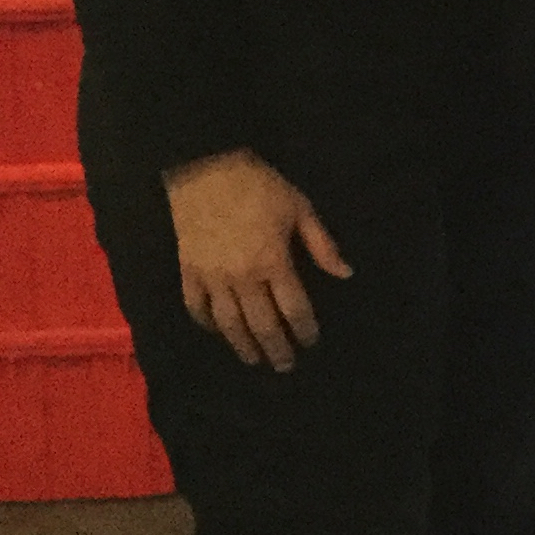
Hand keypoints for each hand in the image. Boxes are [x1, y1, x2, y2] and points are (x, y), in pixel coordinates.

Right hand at [164, 150, 351, 372]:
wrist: (206, 169)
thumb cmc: (259, 186)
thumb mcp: (300, 208)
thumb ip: (322, 245)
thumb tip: (345, 274)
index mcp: (274, 262)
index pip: (294, 308)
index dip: (304, 330)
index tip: (311, 342)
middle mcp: (242, 278)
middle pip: (262, 324)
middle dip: (276, 348)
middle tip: (285, 365)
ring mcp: (212, 277)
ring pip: (228, 323)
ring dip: (242, 346)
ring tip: (253, 360)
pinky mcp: (188, 271)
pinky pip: (195, 306)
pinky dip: (206, 324)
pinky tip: (217, 332)